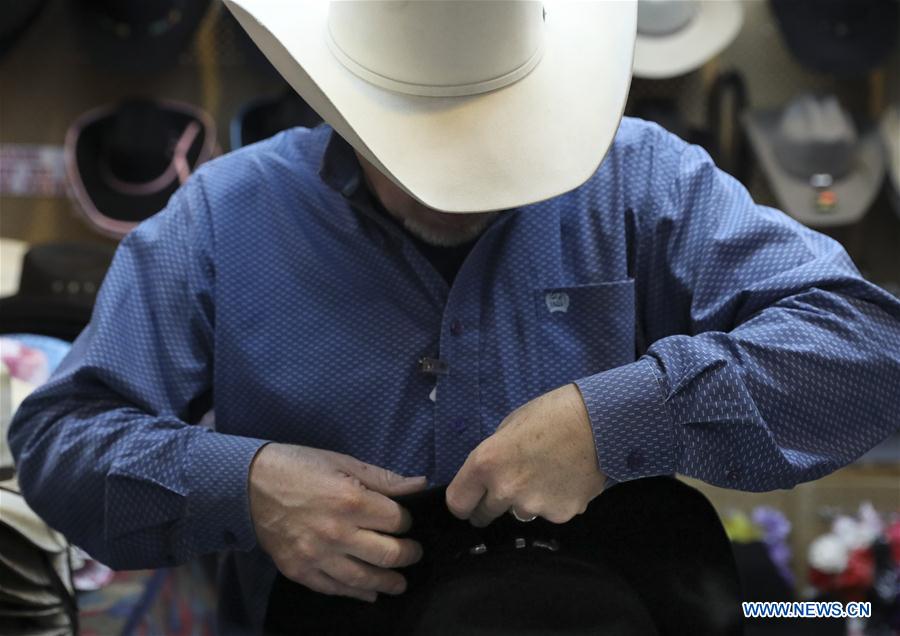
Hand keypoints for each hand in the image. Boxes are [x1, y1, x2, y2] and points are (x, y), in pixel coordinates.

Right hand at [248, 443, 427, 602]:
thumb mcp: (343, 462)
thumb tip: (420, 485)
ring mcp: (317, 556)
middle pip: (388, 554)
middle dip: (408, 555)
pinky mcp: (299, 570)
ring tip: (400, 583)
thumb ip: (384, 478)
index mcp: (351, 501)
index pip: (397, 521)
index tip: (405, 521)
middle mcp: (337, 533)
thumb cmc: (299, 466)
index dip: (407, 522)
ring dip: (389, 583)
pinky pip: (334, 589)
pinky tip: (369, 593)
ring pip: (364, 579)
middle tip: (414, 553)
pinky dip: (355, 593)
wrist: (248, 484)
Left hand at [446, 384, 604, 526]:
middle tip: (511, 485)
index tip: (471, 500)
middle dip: (491, 505)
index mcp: (486, 463)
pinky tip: (567, 479)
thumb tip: (490, 475)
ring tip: (548, 473)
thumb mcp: (509, 427)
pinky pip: (549, 512)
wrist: (600, 422)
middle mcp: (505, 490)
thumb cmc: (552, 414)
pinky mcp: (560, 515)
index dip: (464, 502)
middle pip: (484, 515)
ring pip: (520, 512)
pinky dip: (555, 500)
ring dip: (527, 500)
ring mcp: (533, 506)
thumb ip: (494, 456)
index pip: (457, 503)